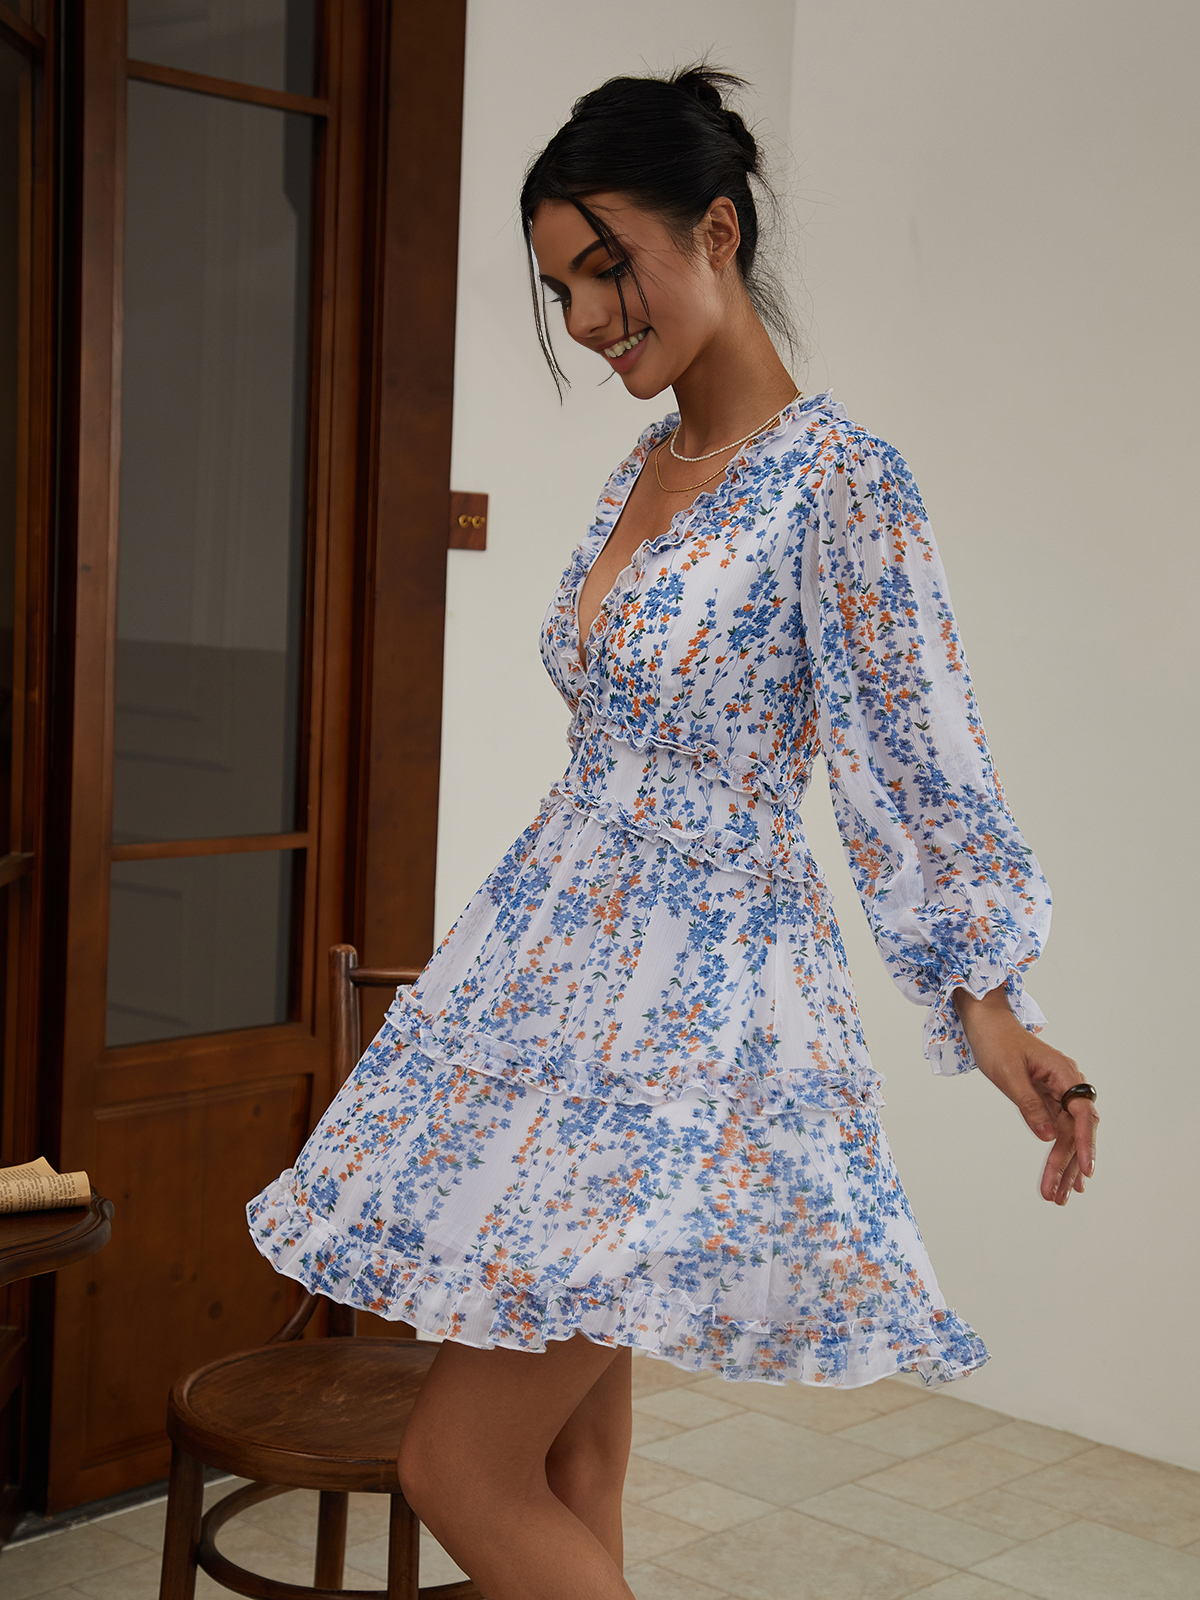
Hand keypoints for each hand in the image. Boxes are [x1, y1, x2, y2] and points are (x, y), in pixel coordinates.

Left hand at [953, 984, 1097, 1205]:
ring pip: (1067, 1134)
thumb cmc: (996, 1041)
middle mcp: (1067, 1084)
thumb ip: (1029, 1105)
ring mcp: (1058, 1092)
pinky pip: (1056, 1129)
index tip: (1085, 1168)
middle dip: (1069, 1164)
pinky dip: (1056, 1151)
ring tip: (1058, 1195)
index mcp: (1063, 1073)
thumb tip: (1047, 1137)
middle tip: (1060, 1195)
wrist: (985, 1022)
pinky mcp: (1047, 1098)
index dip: (1085, 1142)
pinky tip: (1059, 1174)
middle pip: (1076, 1130)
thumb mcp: (1009, 1074)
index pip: (1082, 1113)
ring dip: (1063, 1165)